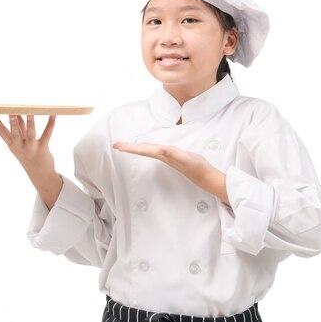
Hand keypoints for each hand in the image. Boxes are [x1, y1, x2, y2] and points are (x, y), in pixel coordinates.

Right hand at [0, 114, 61, 208]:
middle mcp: (20, 147)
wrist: (40, 175)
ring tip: (31, 112)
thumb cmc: (29, 154)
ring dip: (30, 123)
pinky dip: (50, 124)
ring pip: (31, 134)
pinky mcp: (43, 148)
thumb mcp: (21, 142)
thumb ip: (20, 127)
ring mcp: (31, 148)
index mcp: (12, 144)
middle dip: (12, 123)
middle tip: (10, 113)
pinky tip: (53, 115)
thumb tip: (17, 112)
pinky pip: (47, 134)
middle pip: (15, 133)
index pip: (1, 131)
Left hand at [112, 141, 228, 204]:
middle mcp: (162, 156)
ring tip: (126, 146)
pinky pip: (156, 150)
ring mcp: (166, 156)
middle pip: (142, 150)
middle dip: (129, 147)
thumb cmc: (196, 167)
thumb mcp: (185, 159)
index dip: (130, 147)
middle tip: (115, 145)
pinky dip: (149, 147)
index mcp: (162, 155)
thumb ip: (173, 154)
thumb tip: (160, 149)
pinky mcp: (171, 156)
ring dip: (137, 147)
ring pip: (148, 150)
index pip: (142, 150)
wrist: (205, 176)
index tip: (117, 146)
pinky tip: (146, 147)